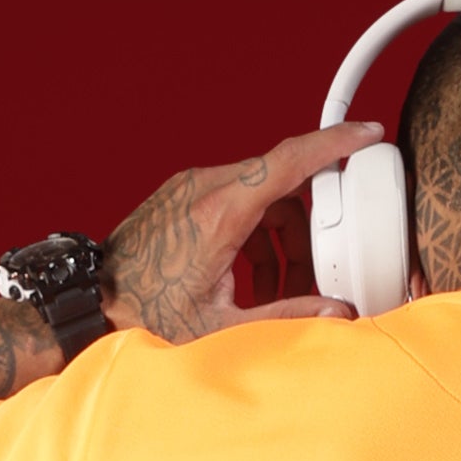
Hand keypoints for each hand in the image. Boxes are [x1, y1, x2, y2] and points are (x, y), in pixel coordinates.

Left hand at [106, 125, 382, 344]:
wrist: (94, 305)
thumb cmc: (147, 315)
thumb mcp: (223, 326)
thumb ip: (286, 315)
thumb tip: (336, 312)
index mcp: (220, 212)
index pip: (289, 160)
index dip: (334, 143)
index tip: (366, 134)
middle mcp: (205, 188)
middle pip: (281, 186)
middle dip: (307, 227)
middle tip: (317, 270)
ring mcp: (192, 188)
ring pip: (260, 195)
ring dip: (280, 237)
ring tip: (276, 287)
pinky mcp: (184, 196)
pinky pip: (236, 201)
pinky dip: (255, 234)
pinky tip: (251, 277)